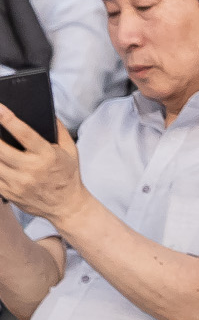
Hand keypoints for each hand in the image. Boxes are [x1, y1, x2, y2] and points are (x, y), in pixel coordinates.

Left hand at [0, 102, 86, 222]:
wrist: (67, 207)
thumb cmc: (68, 175)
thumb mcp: (71, 151)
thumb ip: (60, 130)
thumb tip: (47, 112)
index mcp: (48, 156)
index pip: (25, 134)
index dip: (9, 119)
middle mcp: (32, 170)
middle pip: (1, 149)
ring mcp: (18, 183)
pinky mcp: (9, 193)